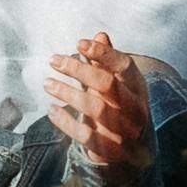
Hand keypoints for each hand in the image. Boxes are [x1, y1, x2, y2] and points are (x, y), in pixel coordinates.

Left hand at [44, 32, 151, 176]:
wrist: (136, 151)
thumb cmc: (121, 108)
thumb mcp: (119, 85)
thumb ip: (108, 62)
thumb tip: (100, 35)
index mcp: (138, 87)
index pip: (124, 65)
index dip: (102, 53)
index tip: (78, 43)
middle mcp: (136, 108)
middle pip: (107, 84)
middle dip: (78, 69)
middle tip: (54, 60)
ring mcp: (126, 130)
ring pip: (95, 108)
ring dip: (68, 93)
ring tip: (47, 83)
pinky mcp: (112, 150)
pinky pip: (85, 135)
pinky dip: (65, 122)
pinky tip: (51, 110)